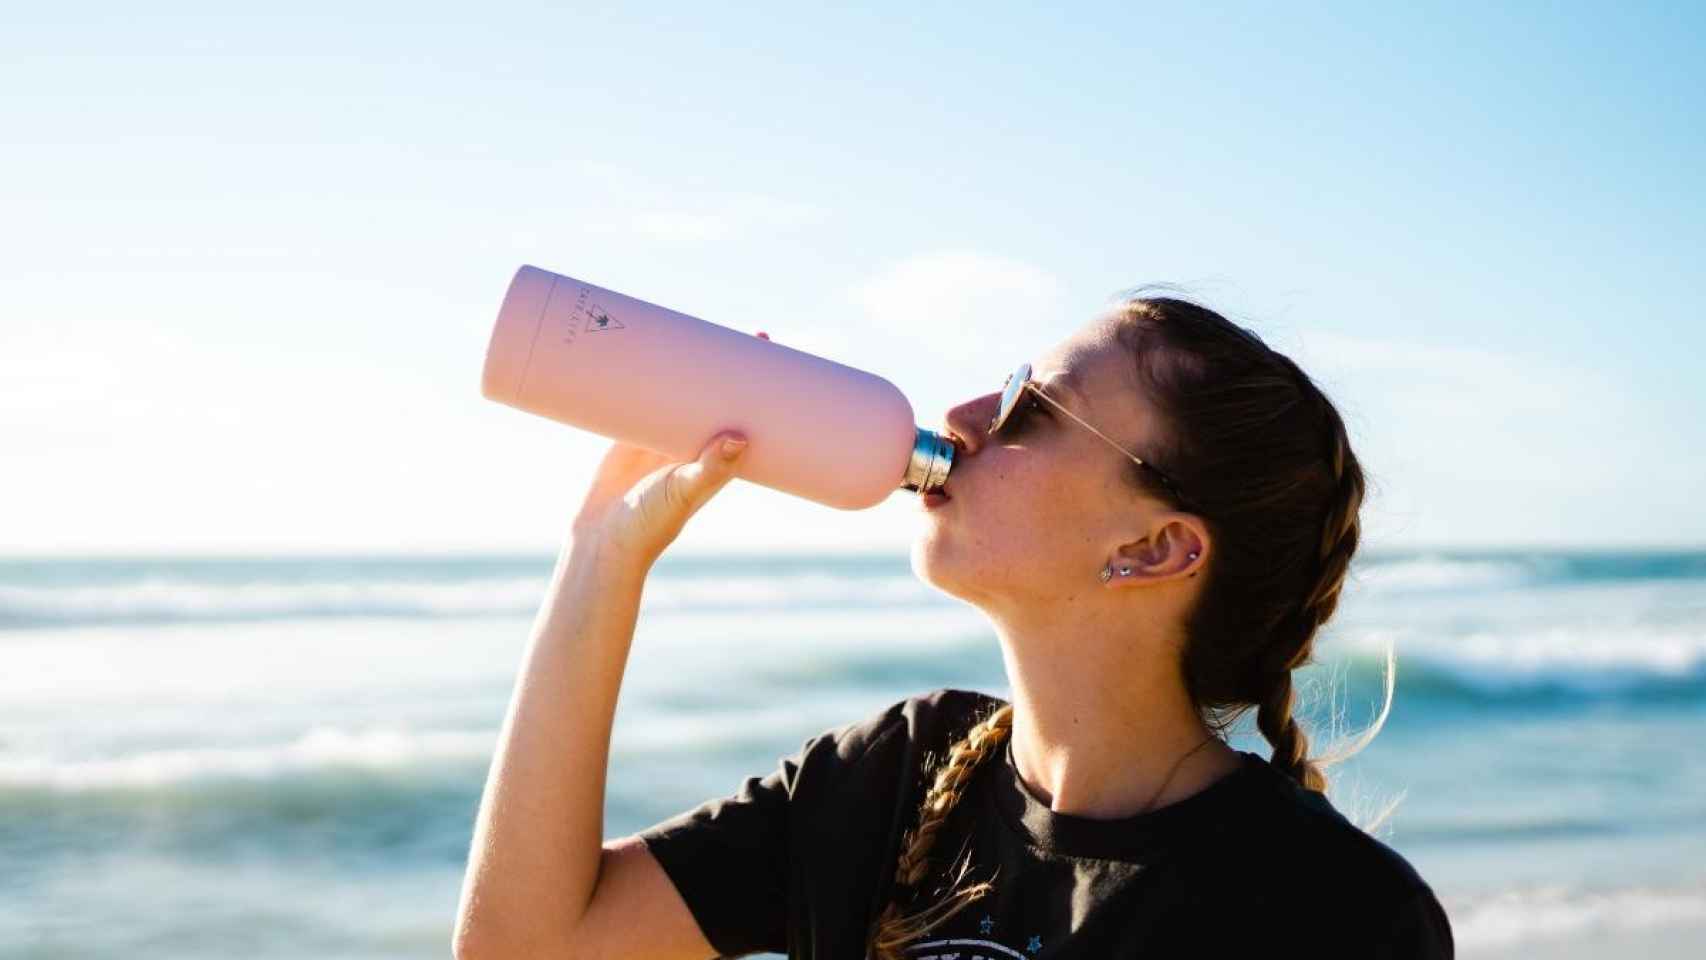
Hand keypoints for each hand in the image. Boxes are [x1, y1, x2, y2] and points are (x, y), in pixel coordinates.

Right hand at [569, 332, 769, 564]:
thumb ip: (709, 469)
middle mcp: (694, 445)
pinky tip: (655, 349)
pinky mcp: (630, 432)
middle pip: (722, 398)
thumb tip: (740, 439)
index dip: (765, 394)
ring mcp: (662, 436)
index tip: (781, 368)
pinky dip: (651, 376)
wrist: (603, 538)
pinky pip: (645, 396)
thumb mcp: (684, 493)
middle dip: (736, 369)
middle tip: (755, 335)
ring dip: (696, 366)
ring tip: (709, 332)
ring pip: (685, 393)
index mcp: (717, 460)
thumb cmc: (651, 524)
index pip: (750, 419)